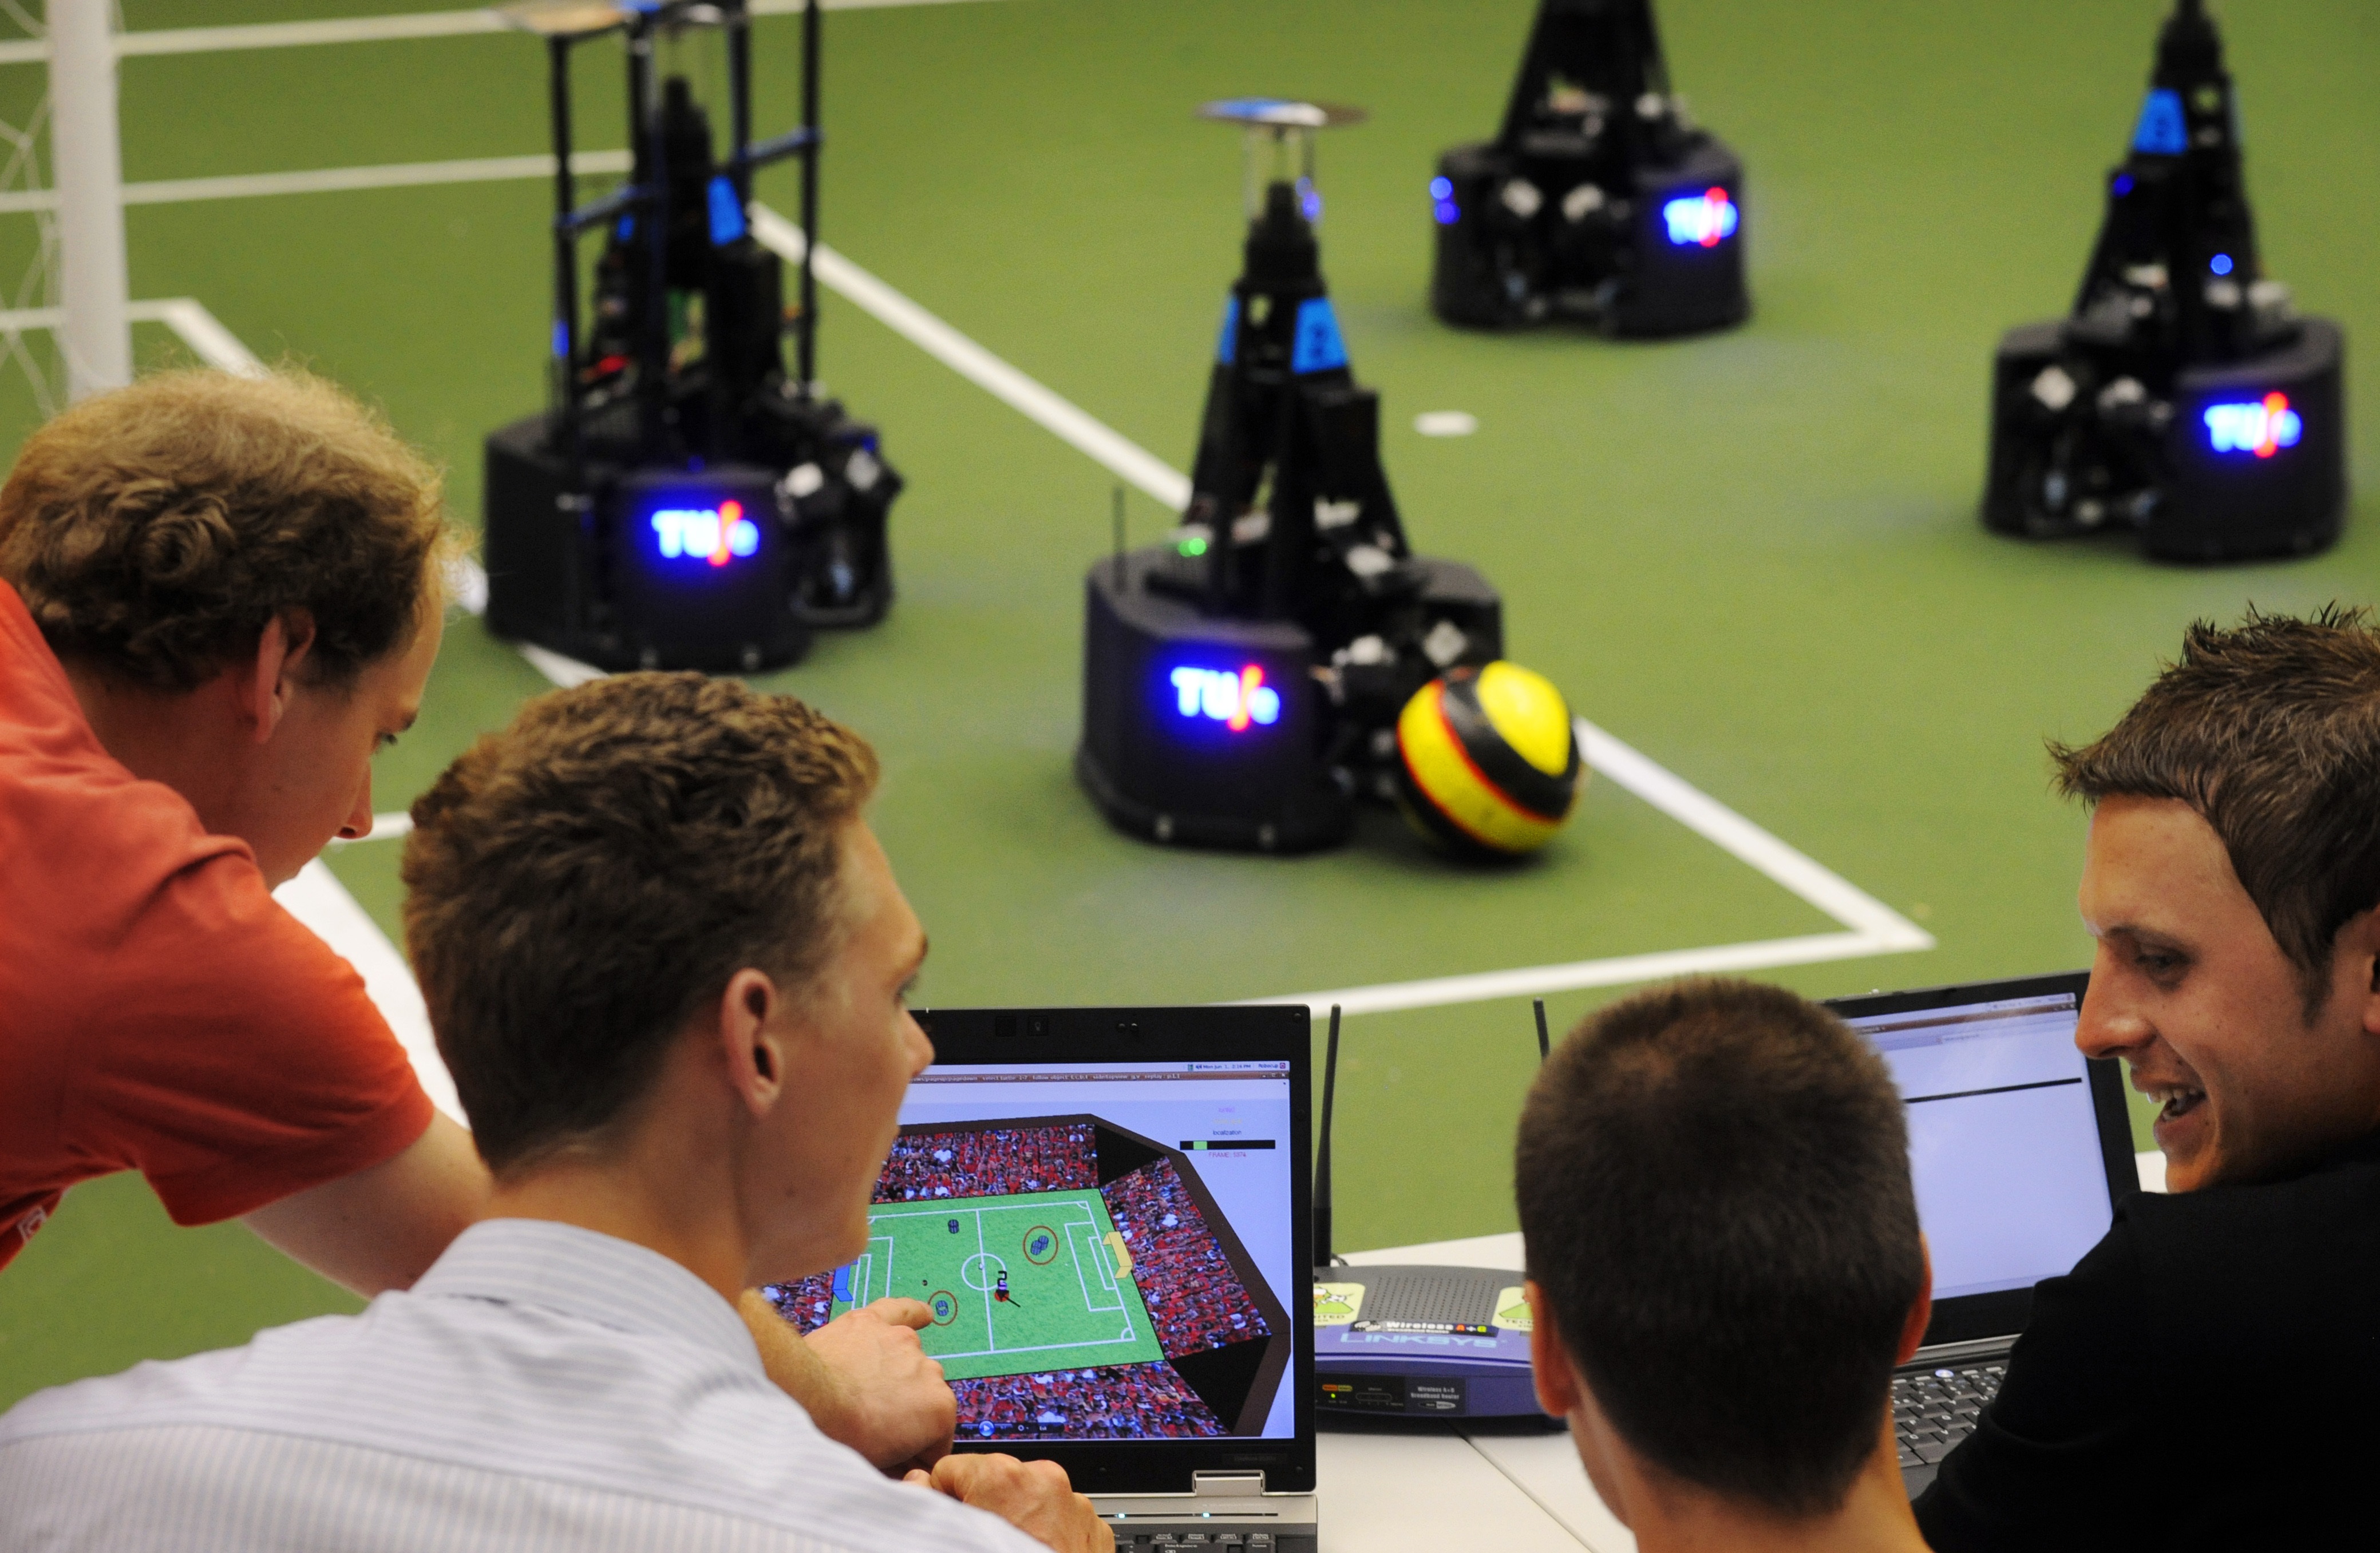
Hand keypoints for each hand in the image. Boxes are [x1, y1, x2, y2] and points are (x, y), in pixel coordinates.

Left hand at [803, 1297, 956, 1470]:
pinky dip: (912, 1313)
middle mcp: (931, 1370)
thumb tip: (904, 1473)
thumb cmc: (840, 1438)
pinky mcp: (874, 1322)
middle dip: (903, 1414)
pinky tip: (921, 1315)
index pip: (935, 1438)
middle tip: (870, 1428)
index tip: (893, 1458)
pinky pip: (901, 1311)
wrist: (805, 1403)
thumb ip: (901, 1468)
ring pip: (907, 1362)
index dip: (914, 1452)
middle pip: (921, 1399)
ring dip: (894, 1376)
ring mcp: (903, 1342)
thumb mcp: (880, 1468)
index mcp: (939, 1409)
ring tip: (865, 1390)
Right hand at [904, 1453, 1113, 1552]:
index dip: (946, 1501)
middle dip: (986, 1510)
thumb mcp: (949, 1543)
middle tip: (983, 1547)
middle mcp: (1045, 1481)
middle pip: (995, 1483)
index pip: (952, 1469)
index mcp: (1003, 1477)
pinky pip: (1061, 1520)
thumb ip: (927, 1505)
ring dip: (1020, 1523)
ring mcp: (1076, 1506)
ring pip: (1031, 1502)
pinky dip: (1048, 1537)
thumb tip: (917, 1484)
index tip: (954, 1526)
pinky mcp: (1095, 1529)